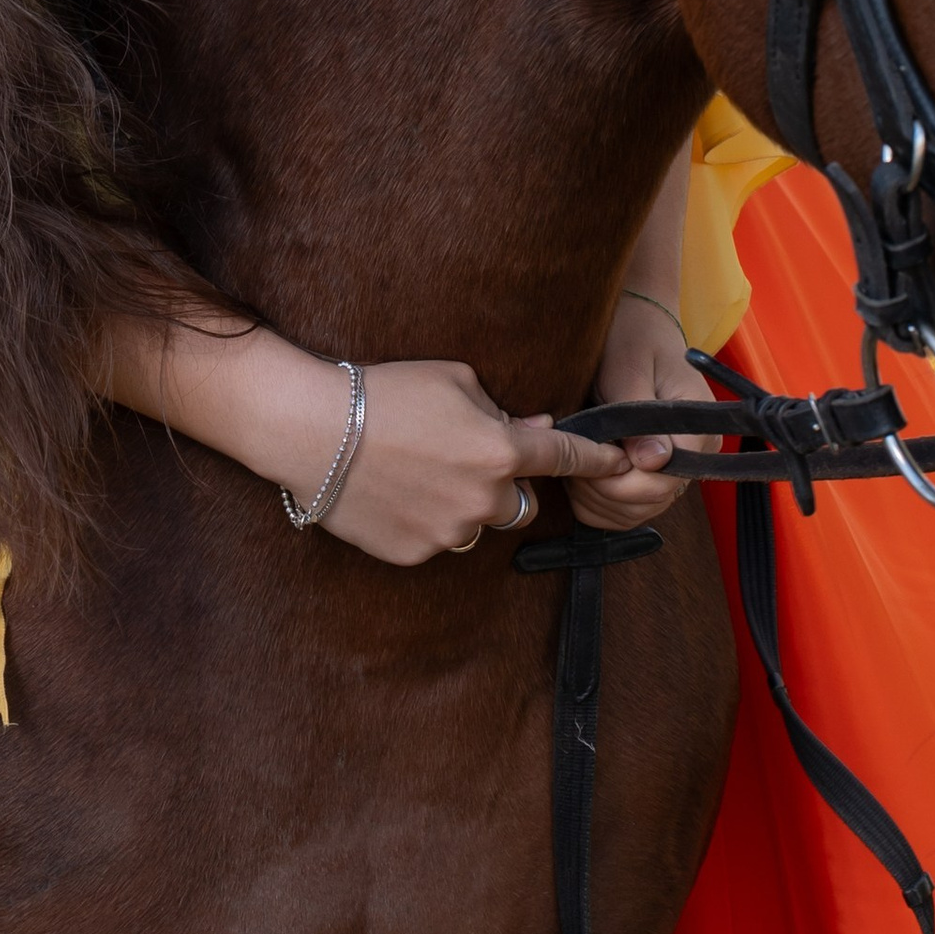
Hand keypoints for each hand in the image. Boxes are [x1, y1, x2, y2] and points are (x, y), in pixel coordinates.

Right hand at [325, 359, 628, 567]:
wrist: (313, 430)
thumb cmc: (385, 392)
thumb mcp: (453, 380)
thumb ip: (502, 409)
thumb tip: (535, 430)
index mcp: (502, 452)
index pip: (565, 459)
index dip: (597, 460)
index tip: (621, 462)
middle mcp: (484, 500)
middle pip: (520, 502)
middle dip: (506, 484)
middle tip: (465, 457)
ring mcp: (449, 532)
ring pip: (477, 524)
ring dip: (465, 505)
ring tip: (418, 471)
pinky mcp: (415, 553)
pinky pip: (437, 539)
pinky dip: (427, 520)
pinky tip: (394, 491)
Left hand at [568, 289, 706, 531]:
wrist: (636, 323)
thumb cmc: (632, 337)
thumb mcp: (628, 368)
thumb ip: (637, 416)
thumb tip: (652, 461)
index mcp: (697, 431)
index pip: (663, 482)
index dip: (619, 480)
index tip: (588, 456)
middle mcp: (695, 457)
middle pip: (648, 503)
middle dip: (602, 488)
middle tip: (574, 456)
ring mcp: (675, 469)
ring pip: (634, 513)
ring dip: (596, 497)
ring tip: (576, 460)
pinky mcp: (654, 474)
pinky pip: (625, 510)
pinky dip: (596, 501)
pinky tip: (580, 471)